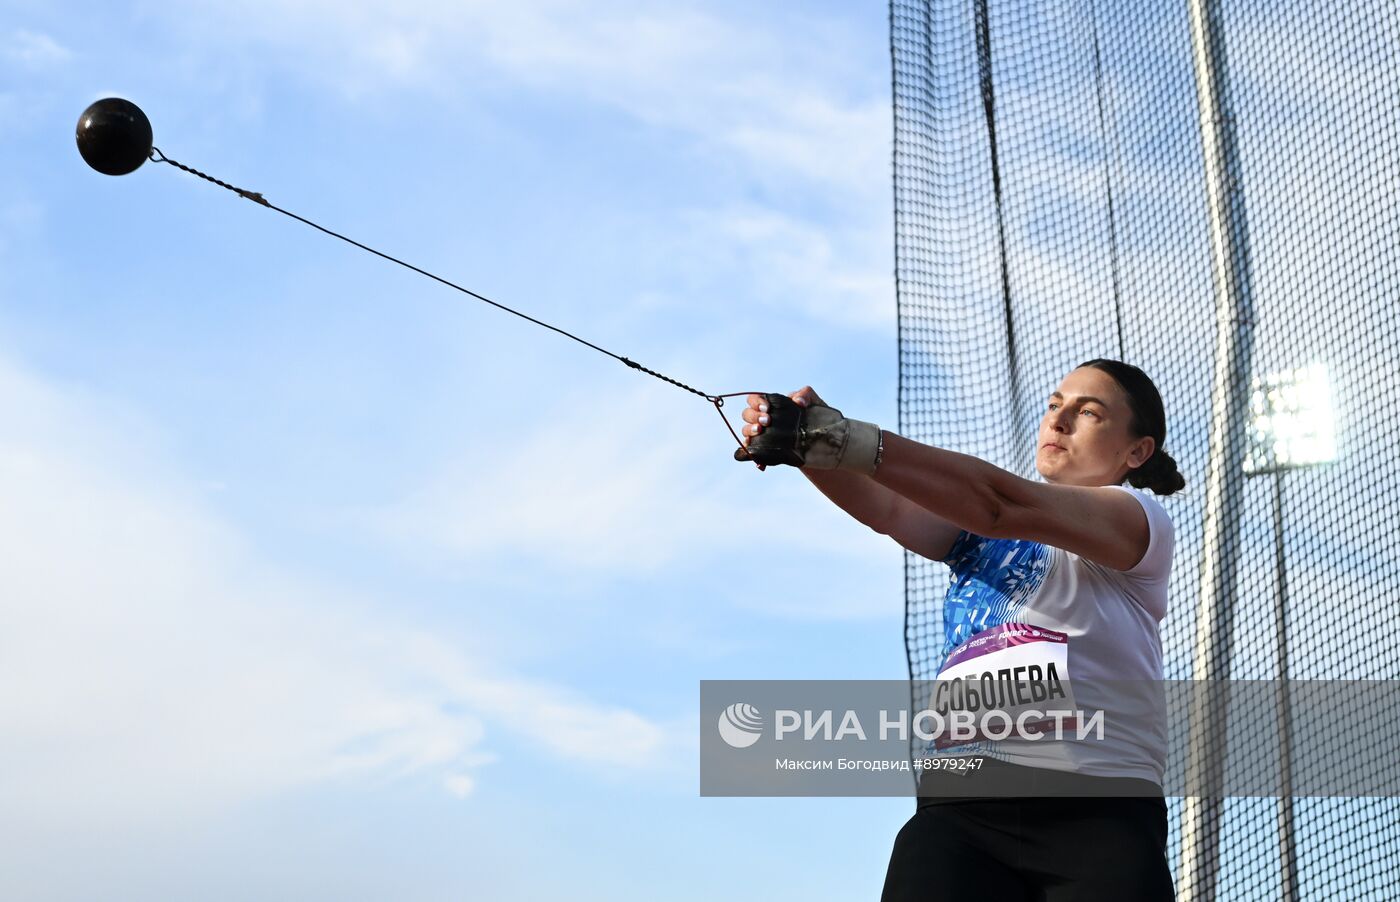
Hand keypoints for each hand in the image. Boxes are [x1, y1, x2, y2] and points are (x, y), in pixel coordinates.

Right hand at [737, 387, 879, 473]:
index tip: (768, 408)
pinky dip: (753, 455)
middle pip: (747, 415)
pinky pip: (754, 453)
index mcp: (774, 406)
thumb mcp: (815, 403)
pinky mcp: (770, 452)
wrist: (826, 445)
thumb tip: (797, 402)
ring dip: (749, 432)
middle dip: (754, 416)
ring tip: (761, 433)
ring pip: (747, 432)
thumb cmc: (819, 419)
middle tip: (767, 421)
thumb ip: (806, 394)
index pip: (755, 400)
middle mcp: (767, 420)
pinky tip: (760, 461)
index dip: (757, 402)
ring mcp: (767, 437)